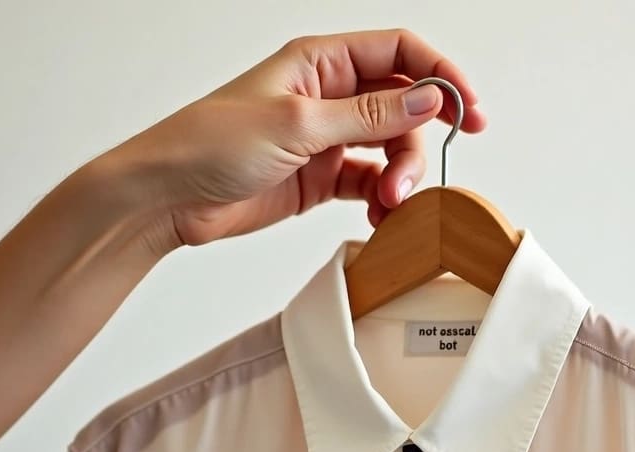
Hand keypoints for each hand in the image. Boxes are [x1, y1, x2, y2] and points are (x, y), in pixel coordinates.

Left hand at [104, 28, 486, 251]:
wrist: (166, 199)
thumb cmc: (209, 145)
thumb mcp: (297, 124)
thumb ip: (369, 116)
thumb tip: (429, 101)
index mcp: (319, 61)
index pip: (399, 53)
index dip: (441, 77)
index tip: (468, 112)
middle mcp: (328, 94)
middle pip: (403, 107)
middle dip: (418, 142)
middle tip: (416, 179)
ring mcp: (326, 137)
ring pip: (391, 149)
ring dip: (400, 176)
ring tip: (388, 203)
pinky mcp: (320, 177)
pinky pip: (371, 182)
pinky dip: (383, 199)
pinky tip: (380, 215)